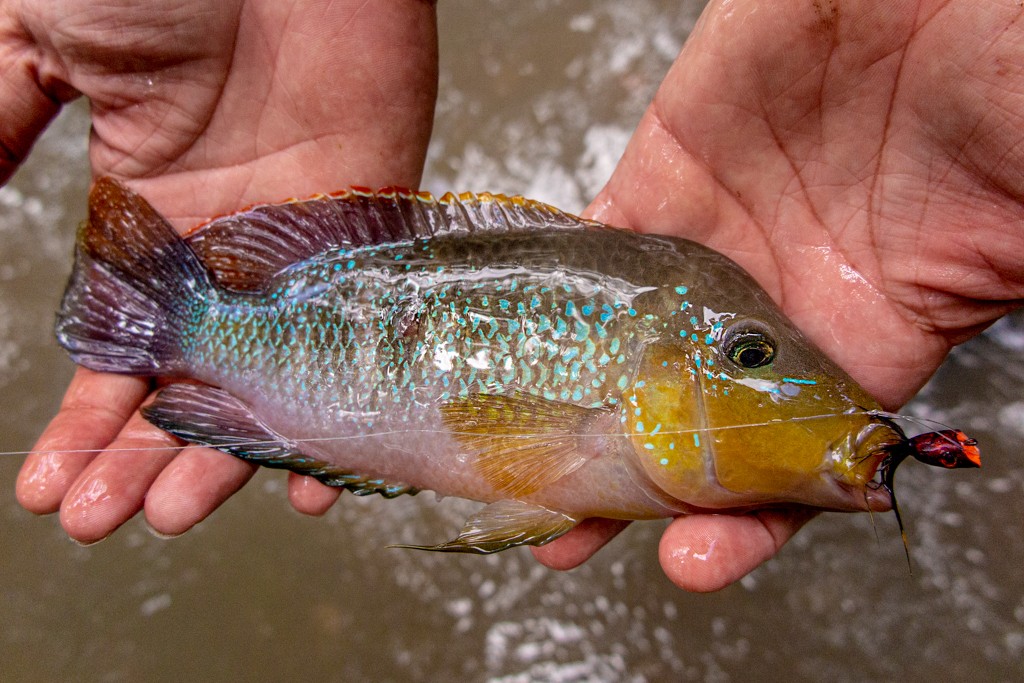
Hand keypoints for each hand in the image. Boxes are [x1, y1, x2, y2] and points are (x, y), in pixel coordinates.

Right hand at [10, 0, 437, 541]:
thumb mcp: (34, 43)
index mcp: (145, 205)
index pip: (114, 344)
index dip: (86, 421)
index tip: (52, 492)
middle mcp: (225, 241)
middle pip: (190, 376)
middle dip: (148, 455)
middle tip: (116, 524)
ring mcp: (302, 241)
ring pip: (273, 374)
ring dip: (230, 451)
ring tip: (182, 516)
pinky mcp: (375, 223)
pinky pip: (366, 334)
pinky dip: (349, 404)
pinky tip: (319, 472)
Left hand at [534, 0, 1023, 590]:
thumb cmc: (998, 72)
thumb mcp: (1020, 211)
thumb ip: (998, 289)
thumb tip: (965, 412)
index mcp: (871, 333)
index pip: (797, 462)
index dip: (748, 519)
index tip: (695, 561)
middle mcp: (779, 304)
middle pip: (688, 423)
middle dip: (628, 486)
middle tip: (569, 537)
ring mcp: (716, 241)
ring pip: (623, 350)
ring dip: (566, 410)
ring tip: (509, 465)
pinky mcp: (668, 171)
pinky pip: (594, 246)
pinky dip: (550, 293)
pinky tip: (511, 340)